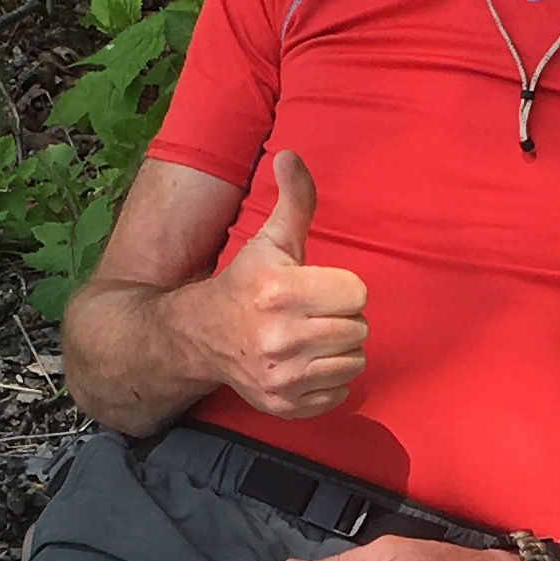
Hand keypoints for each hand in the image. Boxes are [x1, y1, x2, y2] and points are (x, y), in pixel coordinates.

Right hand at [195, 152, 368, 419]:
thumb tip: (292, 155)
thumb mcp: (270, 240)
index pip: (356, 293)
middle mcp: (279, 338)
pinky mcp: (284, 405)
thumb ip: (293, 200)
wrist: (201, 336)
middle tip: (311, 314)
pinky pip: (340, 393)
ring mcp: (281, 377)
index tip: (317, 288)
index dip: (341, 288)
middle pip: (358, 329)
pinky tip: (304, 364)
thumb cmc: (246, 283)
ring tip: (309, 338)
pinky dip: (328, 380)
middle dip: (340, 318)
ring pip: (354, 362)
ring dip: (338, 350)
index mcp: (278, 292)